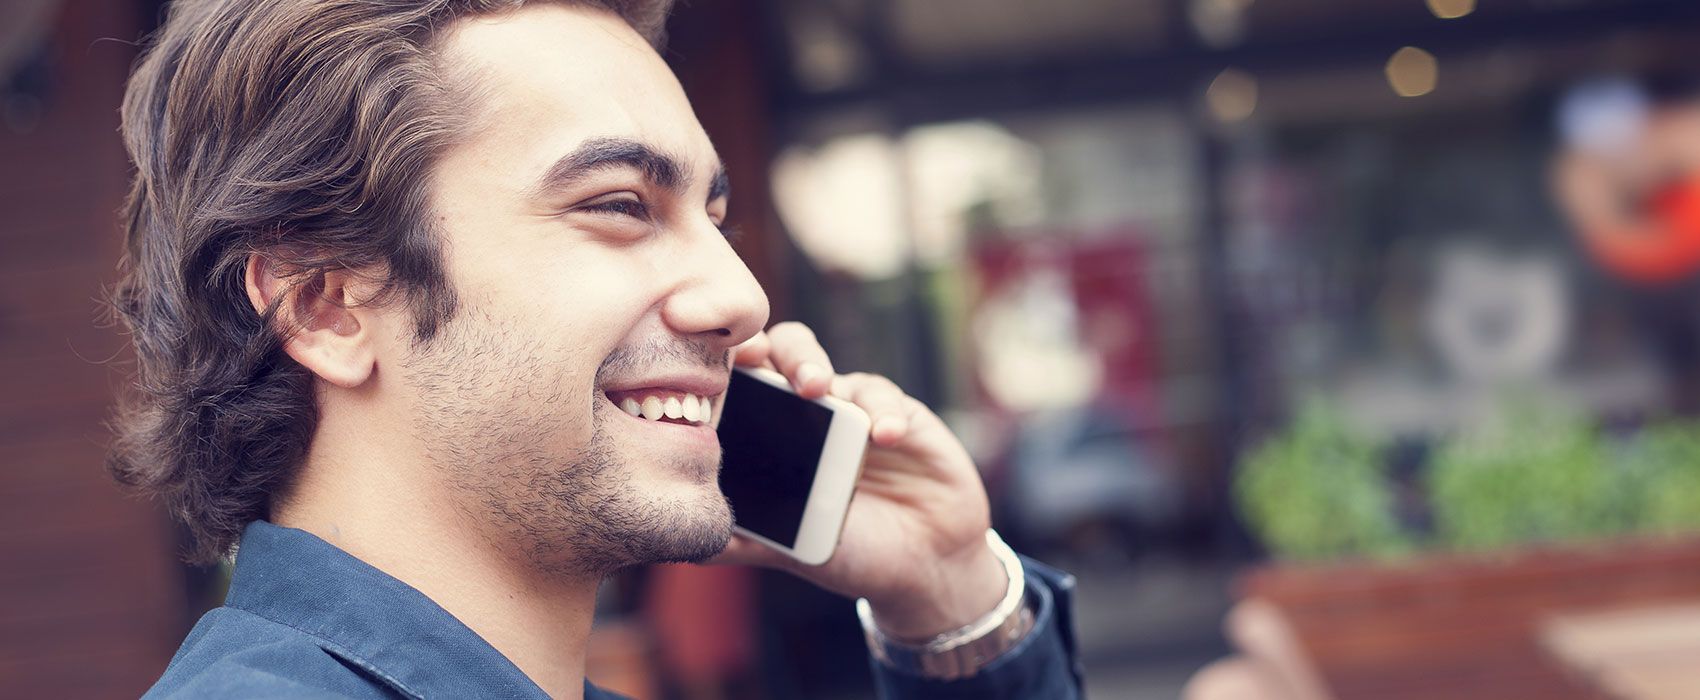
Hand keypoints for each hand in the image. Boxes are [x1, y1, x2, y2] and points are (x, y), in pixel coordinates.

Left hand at [708, 322, 1007, 639]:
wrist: (921, 567)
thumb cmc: (849, 550)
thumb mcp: (787, 550)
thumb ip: (738, 540)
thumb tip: (682, 540)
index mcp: (776, 433)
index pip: (747, 382)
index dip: (726, 366)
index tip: (710, 371)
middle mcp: (813, 412)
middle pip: (786, 352)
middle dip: (773, 352)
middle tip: (761, 362)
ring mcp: (856, 410)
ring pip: (832, 366)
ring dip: (817, 368)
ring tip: (816, 389)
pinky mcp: (903, 416)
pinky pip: (887, 399)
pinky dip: (884, 412)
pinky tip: (883, 435)